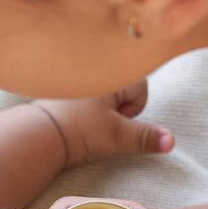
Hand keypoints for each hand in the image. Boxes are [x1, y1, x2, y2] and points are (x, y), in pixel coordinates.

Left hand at [35, 81, 173, 168]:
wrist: (35, 136)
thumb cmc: (78, 132)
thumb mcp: (116, 136)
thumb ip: (145, 137)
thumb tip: (172, 141)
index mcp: (112, 72)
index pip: (140, 88)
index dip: (131, 110)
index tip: (113, 121)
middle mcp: (94, 66)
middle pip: (122, 90)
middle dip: (116, 109)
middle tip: (97, 123)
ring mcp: (76, 76)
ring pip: (103, 94)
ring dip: (99, 109)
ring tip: (82, 122)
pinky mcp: (60, 87)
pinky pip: (84, 96)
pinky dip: (81, 108)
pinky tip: (69, 118)